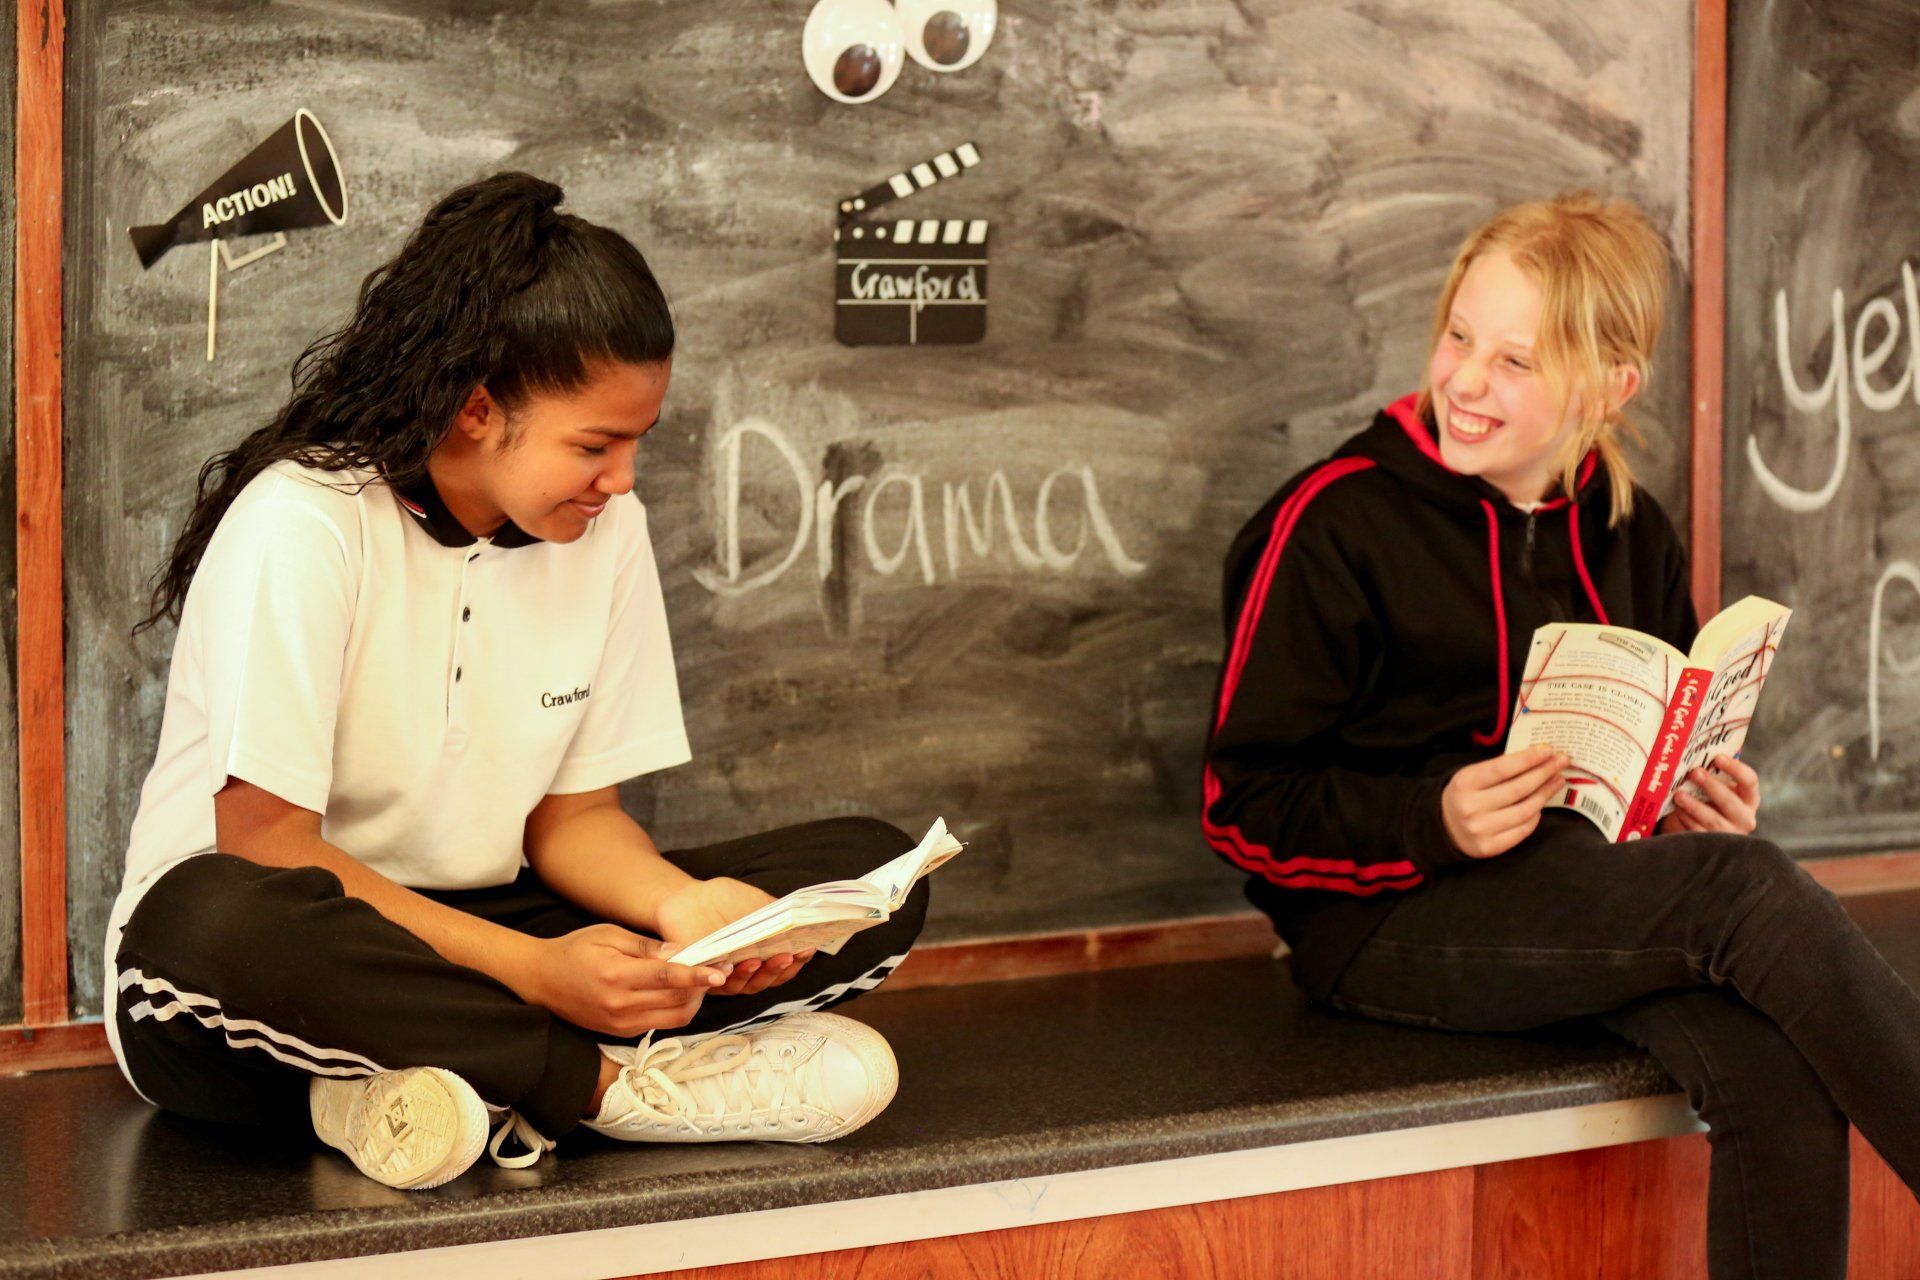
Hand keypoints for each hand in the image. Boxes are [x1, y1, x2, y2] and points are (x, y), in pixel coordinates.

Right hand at [528, 923, 726, 1037]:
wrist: (541, 980)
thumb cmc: (575, 950)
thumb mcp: (608, 934)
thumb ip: (645, 946)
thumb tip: (680, 952)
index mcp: (617, 975)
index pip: (668, 977)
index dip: (698, 974)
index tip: (720, 970)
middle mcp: (621, 1005)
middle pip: (677, 1001)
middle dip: (702, 987)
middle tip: (715, 969)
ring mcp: (620, 1023)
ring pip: (674, 1018)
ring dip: (692, 1001)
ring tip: (699, 981)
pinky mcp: (620, 1032)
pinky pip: (659, 1023)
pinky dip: (675, 1009)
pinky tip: (677, 992)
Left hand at [655, 877, 816, 996]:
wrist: (688, 897)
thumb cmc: (724, 900)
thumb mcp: (757, 903)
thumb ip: (779, 914)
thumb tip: (805, 920)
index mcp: (764, 954)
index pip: (786, 966)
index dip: (799, 960)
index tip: (809, 948)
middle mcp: (747, 970)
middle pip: (769, 980)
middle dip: (780, 969)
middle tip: (789, 956)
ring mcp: (725, 976)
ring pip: (745, 985)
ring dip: (754, 974)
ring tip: (758, 959)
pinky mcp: (702, 978)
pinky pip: (714, 983)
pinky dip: (724, 976)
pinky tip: (731, 965)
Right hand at [1442, 745, 1569, 858]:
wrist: (1443, 829)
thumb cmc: (1464, 796)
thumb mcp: (1471, 776)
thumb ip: (1498, 769)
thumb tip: (1538, 758)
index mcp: (1464, 783)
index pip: (1502, 768)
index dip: (1528, 758)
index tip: (1548, 750)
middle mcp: (1470, 807)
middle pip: (1518, 788)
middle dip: (1544, 772)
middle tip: (1562, 761)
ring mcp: (1480, 829)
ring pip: (1525, 810)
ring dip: (1546, 793)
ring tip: (1558, 780)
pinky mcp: (1489, 847)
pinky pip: (1522, 830)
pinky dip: (1535, 816)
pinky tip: (1541, 805)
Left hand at [1659, 755, 1760, 834]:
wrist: (1706, 825)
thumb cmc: (1712, 798)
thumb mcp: (1718, 786)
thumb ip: (1713, 773)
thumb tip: (1693, 753)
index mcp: (1749, 797)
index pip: (1749, 780)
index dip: (1735, 768)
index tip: (1718, 757)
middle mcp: (1745, 817)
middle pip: (1730, 802)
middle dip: (1711, 786)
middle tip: (1694, 772)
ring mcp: (1730, 833)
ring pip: (1713, 820)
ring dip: (1695, 806)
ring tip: (1679, 795)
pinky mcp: (1714, 844)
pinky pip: (1700, 832)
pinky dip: (1687, 820)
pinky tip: (1678, 810)